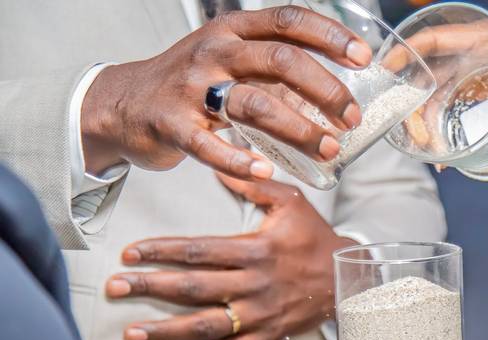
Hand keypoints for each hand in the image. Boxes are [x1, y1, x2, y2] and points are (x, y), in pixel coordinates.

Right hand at [81, 6, 373, 179]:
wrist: (123, 104)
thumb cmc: (193, 84)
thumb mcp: (232, 60)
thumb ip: (276, 69)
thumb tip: (337, 92)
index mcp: (234, 30)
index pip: (289, 20)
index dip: (330, 36)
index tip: (364, 58)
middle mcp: (214, 51)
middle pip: (281, 61)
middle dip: (325, 89)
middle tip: (351, 118)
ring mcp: (191, 87)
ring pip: (254, 103)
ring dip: (299, 129)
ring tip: (329, 150)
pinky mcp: (172, 125)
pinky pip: (209, 146)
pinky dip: (239, 162)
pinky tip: (266, 171)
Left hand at [106, 174, 355, 339]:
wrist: (348, 278)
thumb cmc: (316, 238)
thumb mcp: (291, 202)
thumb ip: (254, 185)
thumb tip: (221, 164)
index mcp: (256, 250)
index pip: (198, 251)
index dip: (161, 251)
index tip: (130, 253)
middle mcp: (254, 284)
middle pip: (192, 288)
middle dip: (149, 288)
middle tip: (115, 288)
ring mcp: (261, 314)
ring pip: (206, 325)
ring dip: (166, 331)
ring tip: (132, 332)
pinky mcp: (268, 335)